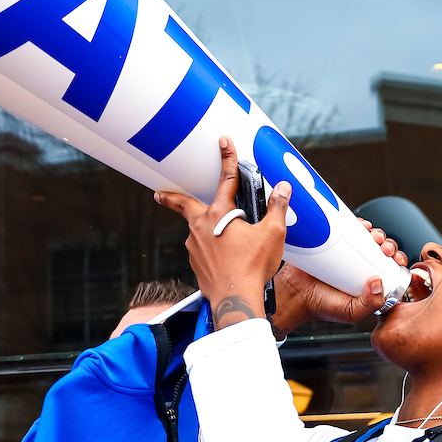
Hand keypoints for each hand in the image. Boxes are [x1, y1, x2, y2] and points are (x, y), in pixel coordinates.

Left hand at [155, 137, 290, 328]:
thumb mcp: (273, 234)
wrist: (235, 300)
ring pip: (197, 230)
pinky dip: (209, 249)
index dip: (228, 158)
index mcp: (219, 214)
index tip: (223, 142)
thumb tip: (283, 188)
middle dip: (170, 197)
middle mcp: (200, 227)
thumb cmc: (253, 267)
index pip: (227, 179)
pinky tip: (223, 258)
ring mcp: (193, 246)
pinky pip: (201, 250)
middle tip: (157, 192)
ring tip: (223, 238)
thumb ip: (277, 208)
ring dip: (204, 229)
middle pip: (183, 205)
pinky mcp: (195, 263)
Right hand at [270, 219, 409, 337]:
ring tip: (373, 235)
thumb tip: (378, 281)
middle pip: (381, 250)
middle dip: (389, 244)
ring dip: (376, 232)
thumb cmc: (320, 306)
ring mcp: (345, 253)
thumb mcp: (350, 312)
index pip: (390, 268)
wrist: (292, 294)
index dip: (397, 260)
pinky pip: (347, 229)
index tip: (395, 259)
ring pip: (367, 237)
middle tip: (384, 248)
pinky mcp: (331, 241)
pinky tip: (362, 224)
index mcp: (368, 283)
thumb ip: (369, 304)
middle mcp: (359, 267)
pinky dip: (358, 223)